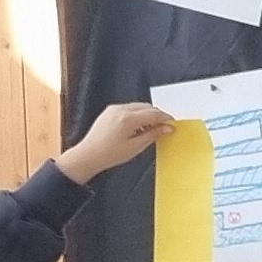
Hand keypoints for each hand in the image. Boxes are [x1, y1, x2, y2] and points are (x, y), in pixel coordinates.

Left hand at [58, 102, 174, 183]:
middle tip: (164, 128)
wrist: (88, 155)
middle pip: (147, 107)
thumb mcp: (136, 146)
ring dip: (148, 115)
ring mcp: (114, 109)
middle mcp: (120, 110)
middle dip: (158, 116)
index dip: (166, 119)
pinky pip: (129, 108)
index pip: (154, 113)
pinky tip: (139, 128)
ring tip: (151, 130)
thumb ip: (153, 134)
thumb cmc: (109, 154)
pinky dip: (138, 115)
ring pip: (139, 107)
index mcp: (128, 118)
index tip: (173, 125)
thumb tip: (167, 128)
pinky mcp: (110, 111)